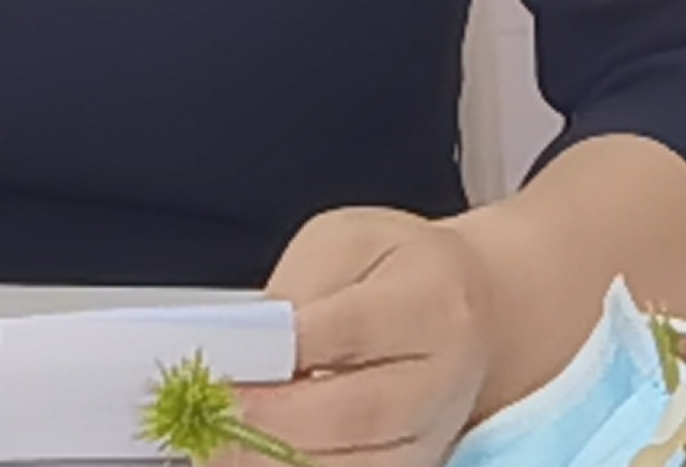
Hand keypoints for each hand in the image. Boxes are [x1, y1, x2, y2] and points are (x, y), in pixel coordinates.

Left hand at [239, 208, 498, 466]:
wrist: (475, 316)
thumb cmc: (402, 270)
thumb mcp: (348, 241)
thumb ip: (298, 287)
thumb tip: (245, 342)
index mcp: (432, 300)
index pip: (351, 329)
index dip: (282, 352)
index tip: (221, 363)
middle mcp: (443, 379)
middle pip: (358, 411)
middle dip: (273, 420)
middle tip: (210, 415)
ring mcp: (433, 436)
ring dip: (279, 462)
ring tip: (217, 448)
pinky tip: (254, 462)